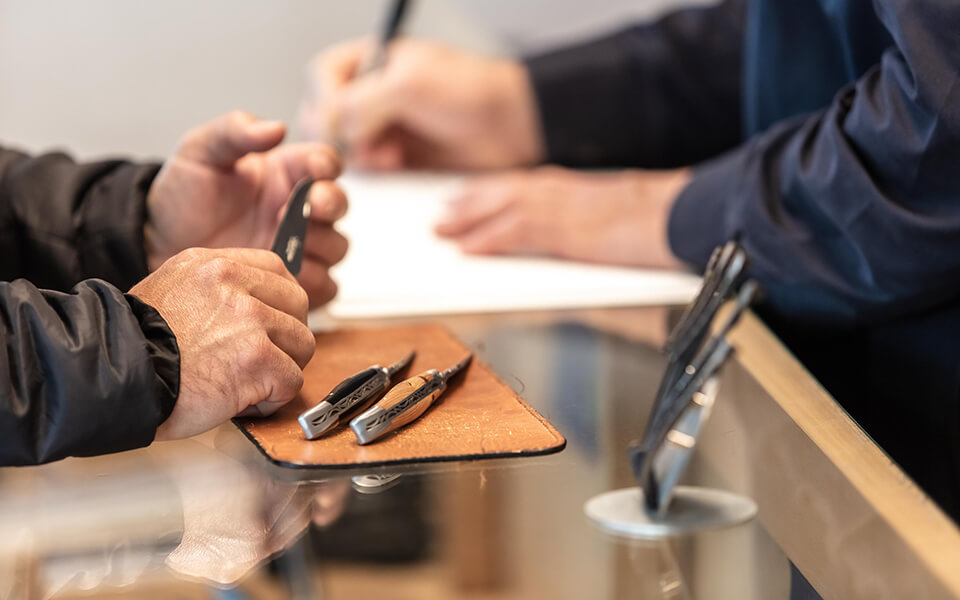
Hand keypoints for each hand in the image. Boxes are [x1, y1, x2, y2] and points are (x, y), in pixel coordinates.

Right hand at [130, 247, 314, 440]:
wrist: (111, 381)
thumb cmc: (134, 348)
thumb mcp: (172, 291)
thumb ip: (217, 289)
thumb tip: (260, 301)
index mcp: (212, 265)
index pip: (277, 270)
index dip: (280, 303)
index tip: (269, 325)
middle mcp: (233, 284)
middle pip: (298, 306)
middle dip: (284, 338)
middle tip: (256, 360)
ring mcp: (249, 320)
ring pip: (302, 344)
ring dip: (280, 370)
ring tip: (243, 382)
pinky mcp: (258, 359)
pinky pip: (292, 380)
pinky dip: (272, 399)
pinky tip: (240, 402)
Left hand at [146, 111, 347, 306]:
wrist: (157, 243)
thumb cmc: (183, 195)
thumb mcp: (202, 151)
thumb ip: (235, 132)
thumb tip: (276, 128)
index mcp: (287, 172)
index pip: (325, 162)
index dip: (327, 165)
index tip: (315, 171)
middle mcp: (299, 209)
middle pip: (339, 206)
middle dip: (329, 205)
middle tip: (309, 208)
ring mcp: (299, 248)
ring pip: (336, 248)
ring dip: (320, 246)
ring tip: (285, 244)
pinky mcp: (292, 282)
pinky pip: (324, 287)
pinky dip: (313, 284)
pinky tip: (285, 277)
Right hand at [298, 38, 542, 169]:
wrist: (512, 126)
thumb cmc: (472, 91)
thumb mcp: (410, 85)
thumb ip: (362, 101)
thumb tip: (330, 124)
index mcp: (373, 61)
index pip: (324, 76)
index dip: (326, 98)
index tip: (340, 116)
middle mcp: (375, 93)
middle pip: (328, 115)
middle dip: (340, 132)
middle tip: (361, 141)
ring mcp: (386, 126)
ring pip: (346, 146)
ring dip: (360, 153)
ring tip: (386, 154)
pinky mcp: (400, 157)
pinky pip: (372, 169)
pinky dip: (377, 170)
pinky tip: (397, 164)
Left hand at [435, 167, 690, 268]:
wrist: (673, 213)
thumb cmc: (651, 215)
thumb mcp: (607, 211)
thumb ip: (579, 217)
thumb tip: (568, 234)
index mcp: (566, 184)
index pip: (514, 184)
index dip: (485, 193)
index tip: (464, 198)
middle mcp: (555, 188)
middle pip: (497, 193)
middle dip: (466, 204)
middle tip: (441, 216)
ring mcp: (556, 206)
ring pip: (496, 209)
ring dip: (465, 220)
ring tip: (441, 231)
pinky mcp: (560, 229)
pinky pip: (511, 233)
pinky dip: (486, 240)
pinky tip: (467, 249)